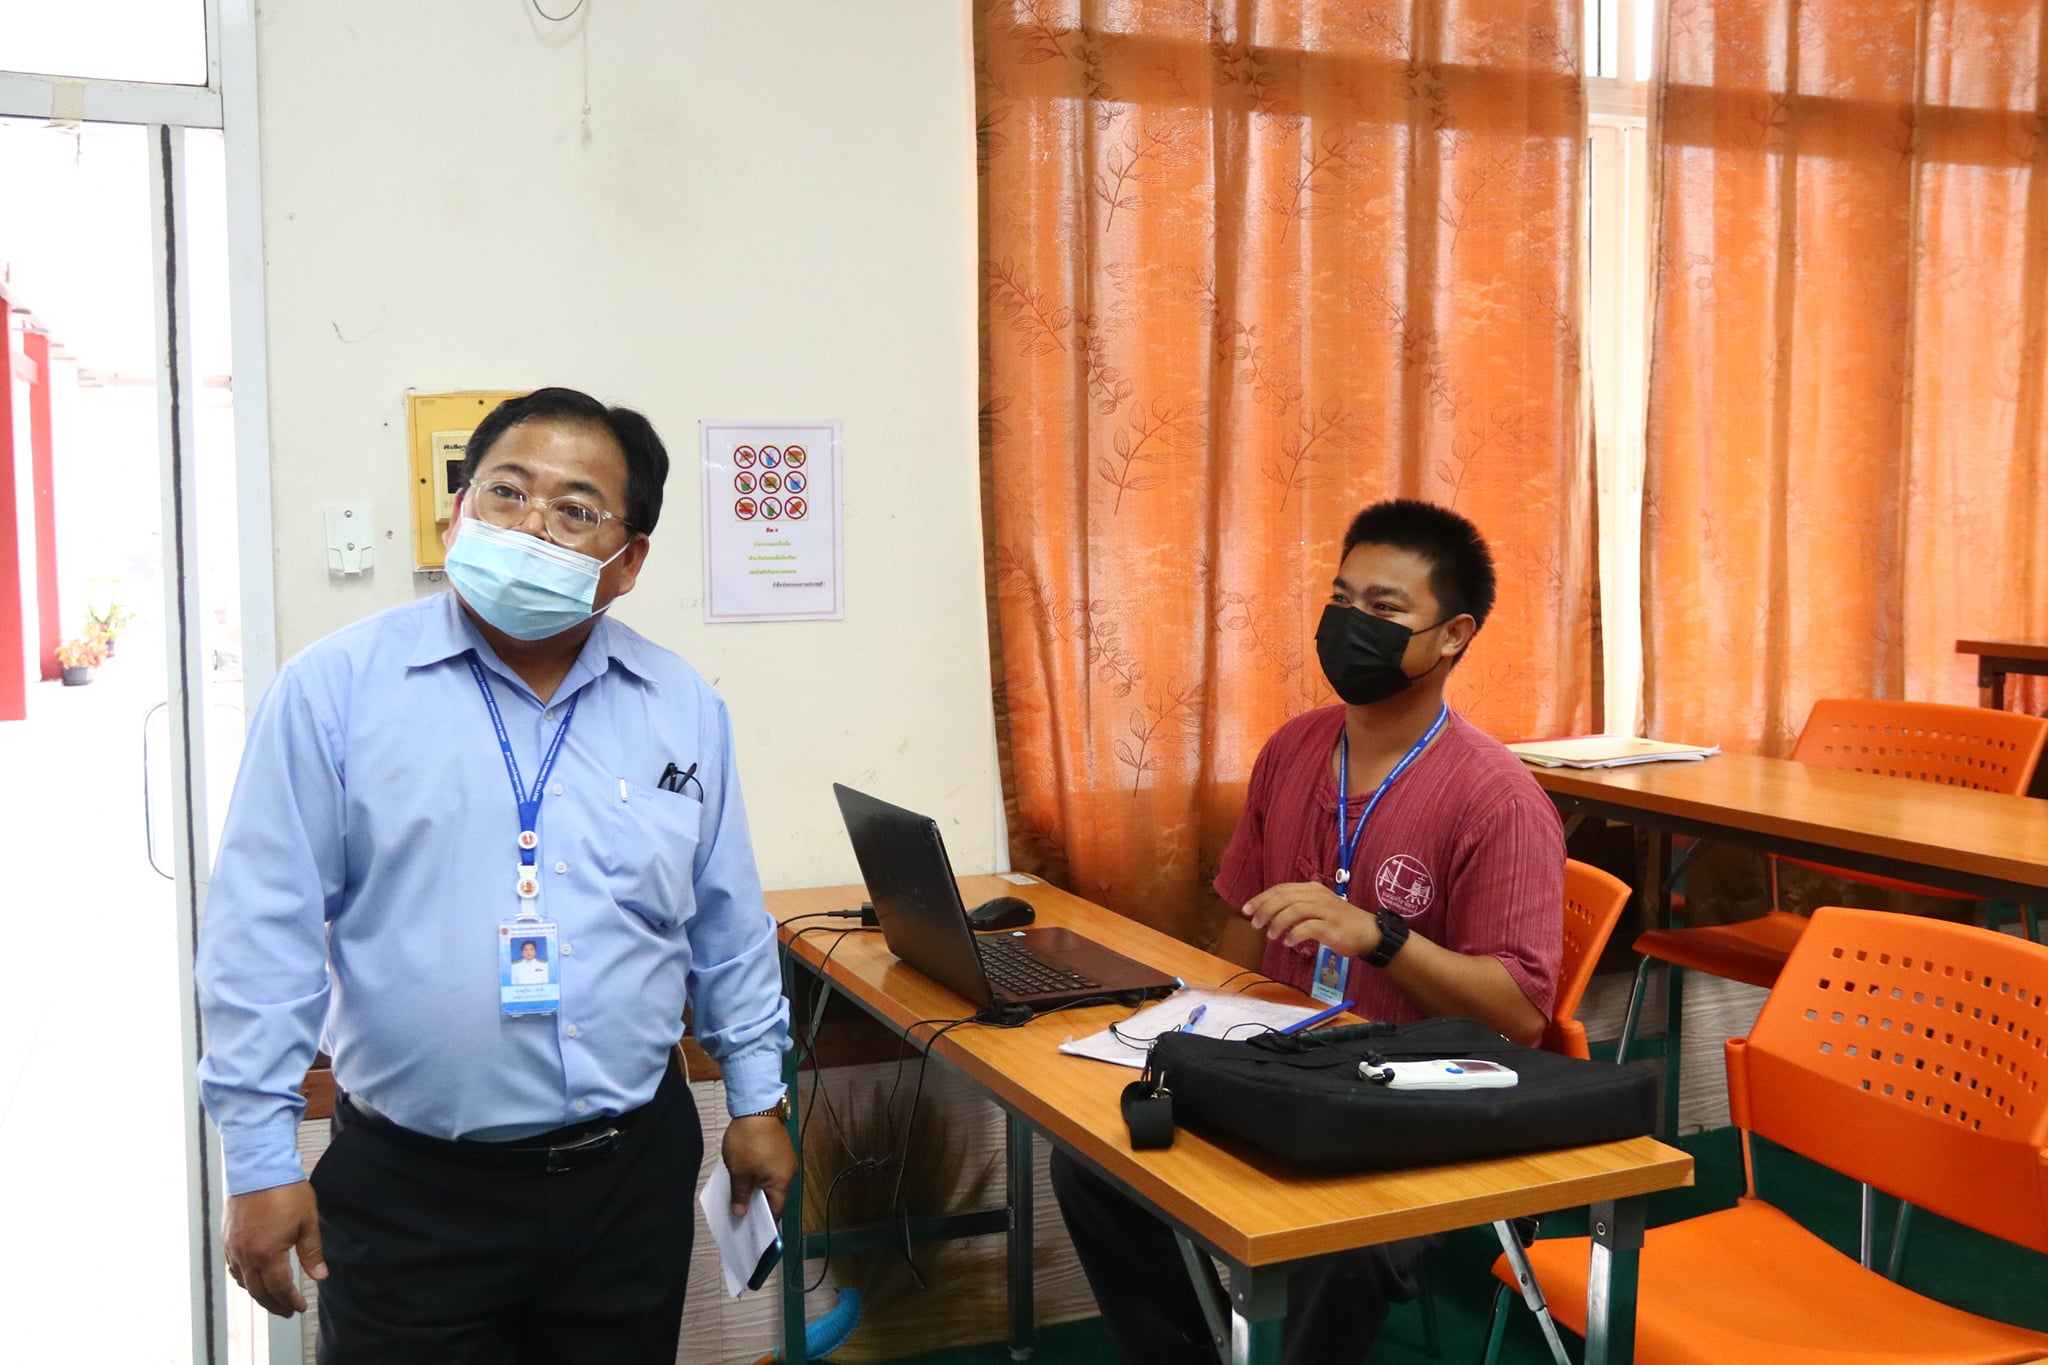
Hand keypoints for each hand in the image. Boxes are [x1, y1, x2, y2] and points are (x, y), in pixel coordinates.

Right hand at [223, 1182, 326, 1316]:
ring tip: (271, 1298)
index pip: (279, 1288)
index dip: (290, 1301)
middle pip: (258, 1291)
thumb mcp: (307, 1221)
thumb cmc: (286, 1192)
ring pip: (243, 1281)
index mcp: (267, 1254)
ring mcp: (233, 1247)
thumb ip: (311, 1252)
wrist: (258, 1167)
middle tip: (286, 1311)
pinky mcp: (227, 1237)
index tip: (300, 1307)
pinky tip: (252, 1277)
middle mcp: (246, 1255)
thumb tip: (320, 1276)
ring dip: (257, 1293)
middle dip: (273, 1304)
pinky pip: (233, 1267)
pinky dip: (243, 1277)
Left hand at [722, 1114, 796, 1218]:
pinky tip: (746, 1175)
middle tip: (741, 1212)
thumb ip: (740, 1195)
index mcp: (781, 1181)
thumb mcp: (739, 1172)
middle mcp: (788, 1172)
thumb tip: (741, 1213)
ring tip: (740, 1194)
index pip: (775, 1210)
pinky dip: (759, 1176)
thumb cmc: (749, 1142)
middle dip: (758, 1205)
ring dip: (758, 1188)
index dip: (763, 1222)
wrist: (756, 1108)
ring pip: (771, 1182)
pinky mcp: (780, 1148)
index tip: (750, 1230)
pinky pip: (770, 1169)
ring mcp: (785, 1159)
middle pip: (774, 1196)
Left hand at [1242, 881, 1377, 957]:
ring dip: (1278, 922)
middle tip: (1255, 924)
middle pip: (1284, 898)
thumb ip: (1296, 908)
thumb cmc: (1339, 922)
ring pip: (1294, 910)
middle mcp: (1317, 896)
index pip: (1281, 889)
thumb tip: (1269, 915)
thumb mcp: (1317, 908)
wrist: (1368, 933)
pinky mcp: (1331, 926)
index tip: (1246, 909)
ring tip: (1271, 935)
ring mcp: (1325, 910)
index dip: (1261, 898)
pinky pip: (1307, 928)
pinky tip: (1288, 942)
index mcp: (1312, 889)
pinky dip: (1294, 934)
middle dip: (1265, 910)